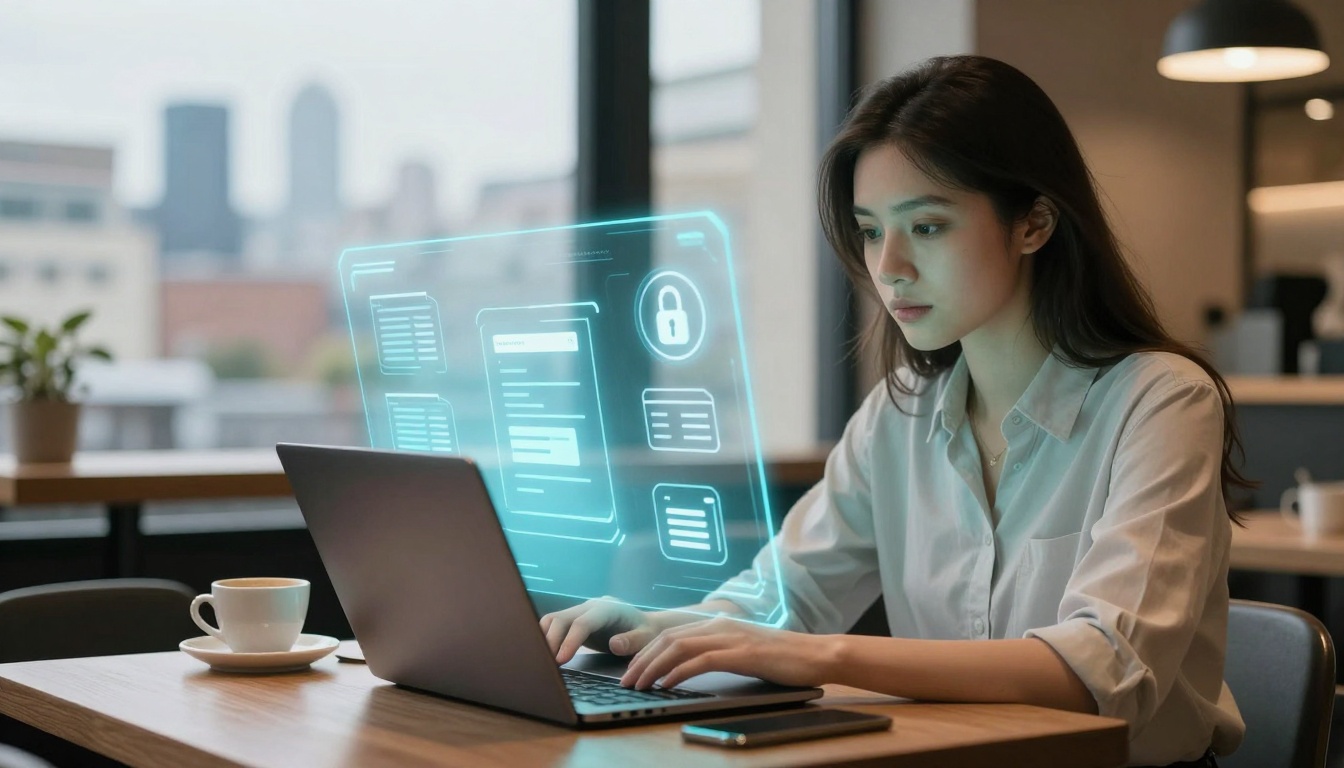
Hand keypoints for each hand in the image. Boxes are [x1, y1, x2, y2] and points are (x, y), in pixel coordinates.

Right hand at [540, 596, 659, 663]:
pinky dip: (546, 638)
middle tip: (545, 665)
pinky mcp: (574, 621)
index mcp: (608, 609)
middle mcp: (590, 607)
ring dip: (544, 638)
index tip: (561, 660)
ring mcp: (580, 612)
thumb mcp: (647, 638)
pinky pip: (554, 626)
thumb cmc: (647, 633)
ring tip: (542, 661)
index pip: (583, 623)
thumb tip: (613, 644)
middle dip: (550, 640)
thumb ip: (633, 641)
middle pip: (562, 618)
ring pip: (553, 620)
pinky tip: (545, 655)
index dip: (570, 641)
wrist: (645, 625)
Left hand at [620, 617, 834, 689]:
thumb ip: (720, 651)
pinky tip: (667, 683)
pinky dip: (679, 672)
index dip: (647, 651)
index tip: (631, 669)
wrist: (815, 654)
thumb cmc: (782, 657)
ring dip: (654, 667)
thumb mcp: (744, 649)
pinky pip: (701, 661)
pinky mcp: (741, 653)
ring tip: (639, 684)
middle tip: (625, 680)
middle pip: (668, 639)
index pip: (672, 634)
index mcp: (718, 623)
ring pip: (679, 648)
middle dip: (642, 660)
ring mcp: (730, 638)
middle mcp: (720, 625)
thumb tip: (692, 665)